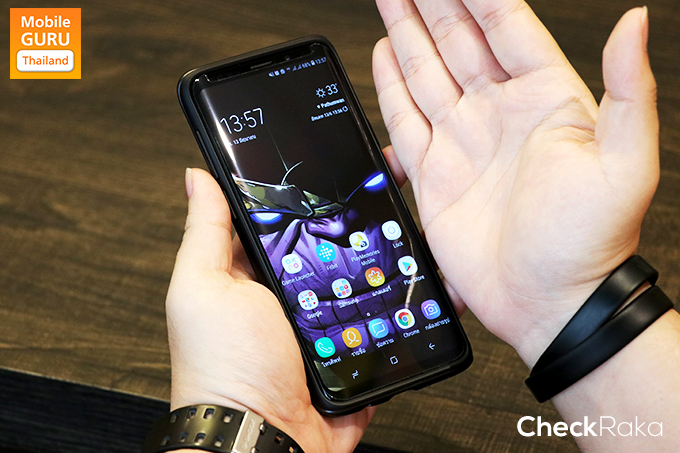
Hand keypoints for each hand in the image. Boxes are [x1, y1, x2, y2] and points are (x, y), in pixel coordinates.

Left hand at [166, 168, 374, 452]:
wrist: (265, 440)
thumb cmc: (222, 369)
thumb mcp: (204, 287)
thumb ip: (207, 233)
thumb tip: (198, 178)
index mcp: (249, 278)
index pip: (276, 225)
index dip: (298, 200)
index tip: (325, 170)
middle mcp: (285, 303)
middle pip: (323, 253)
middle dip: (345, 234)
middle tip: (374, 200)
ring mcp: (320, 332)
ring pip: (355, 288)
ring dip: (373, 274)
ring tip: (401, 237)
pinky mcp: (349, 359)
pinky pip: (377, 328)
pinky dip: (392, 315)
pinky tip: (409, 290)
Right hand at [373, 0, 658, 364]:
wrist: (548, 303)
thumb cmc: (590, 241)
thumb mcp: (626, 164)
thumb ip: (629, 89)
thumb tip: (635, 22)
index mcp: (546, 99)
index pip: (504, 24)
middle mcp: (500, 113)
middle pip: (457, 39)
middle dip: (429, 3)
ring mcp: (464, 141)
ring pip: (426, 72)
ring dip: (406, 33)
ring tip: (390, 0)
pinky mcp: (435, 173)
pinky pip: (406, 119)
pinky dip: (390, 87)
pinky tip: (383, 58)